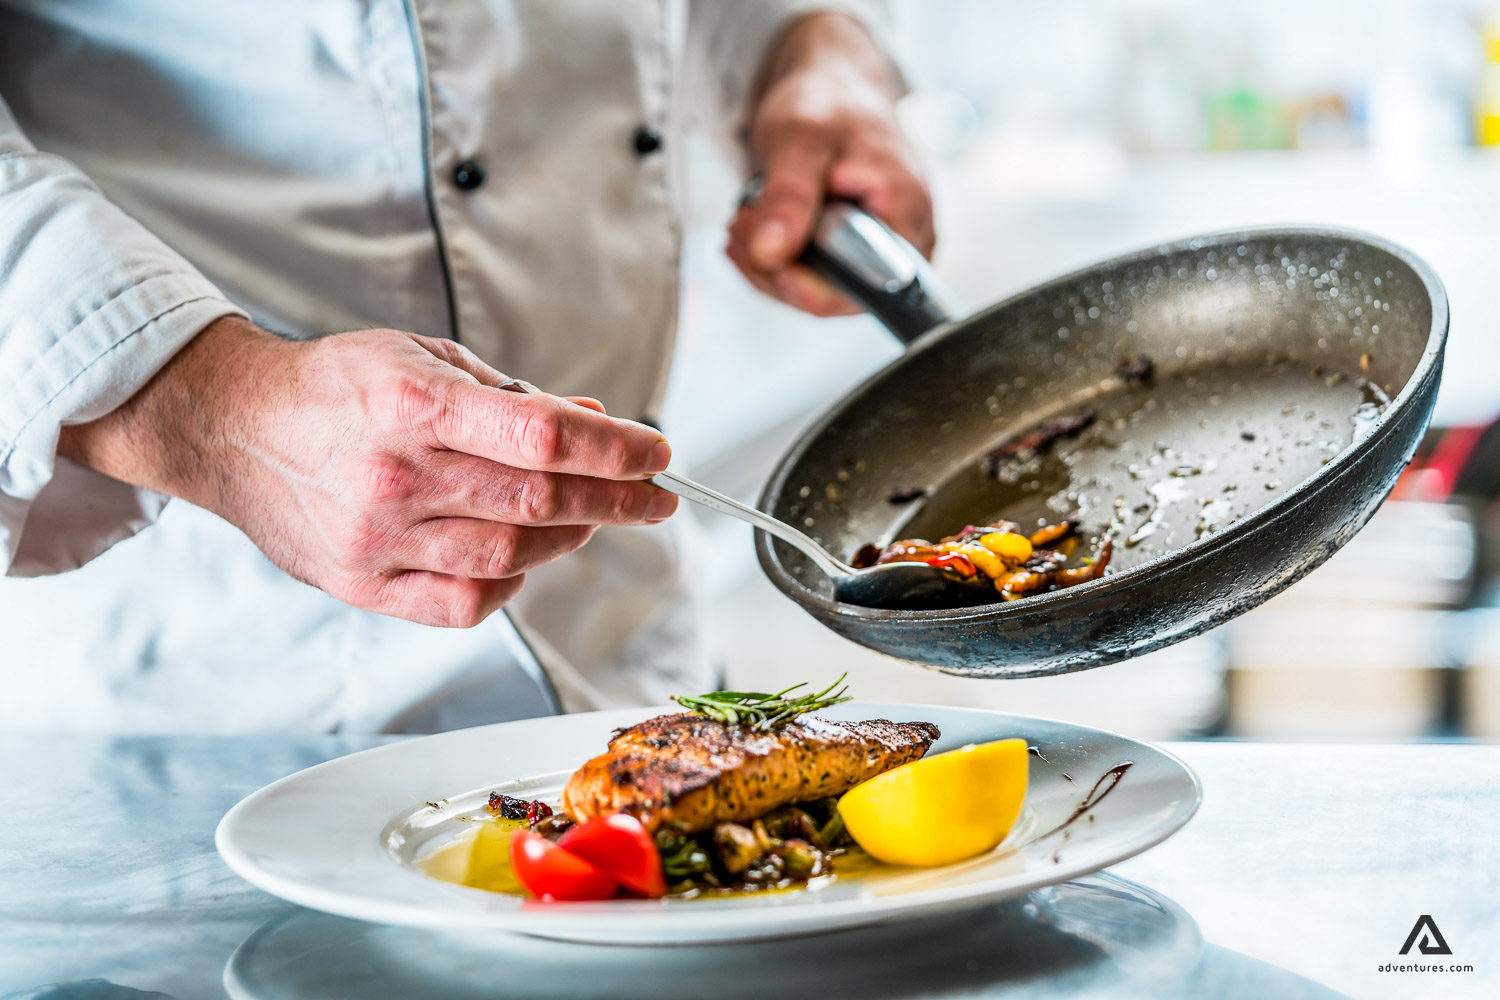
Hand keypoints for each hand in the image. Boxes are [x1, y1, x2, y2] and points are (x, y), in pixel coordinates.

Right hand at [58, 317, 676, 626]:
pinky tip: (525, 557)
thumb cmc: (335, 387)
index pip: (543, 433)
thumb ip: (512, 393)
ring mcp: (378, 538)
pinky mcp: (364, 585)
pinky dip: (512, 582)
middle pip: (538, 501)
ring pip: (511, 557)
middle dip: (616, 499)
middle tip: (657, 496)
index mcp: (412, 402)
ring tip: (592, 516)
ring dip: (571, 538)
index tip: (657, 454)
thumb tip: (595, 417)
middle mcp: (395, 474)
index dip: (615, 447)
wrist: (234, 429)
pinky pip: (465, 601)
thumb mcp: (423, 357)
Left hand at [726, 13, 934, 316]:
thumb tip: (770, 254)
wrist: (832, 90)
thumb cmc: (830, 103)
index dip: (801, 282)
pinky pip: (808, 278)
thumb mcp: (801, 138)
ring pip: (812, 292)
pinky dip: (772, 259)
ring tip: (744, 216)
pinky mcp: (853, 257)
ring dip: (765, 264)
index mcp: (907, 219)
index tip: (758, 246)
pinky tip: (756, 227)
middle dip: (774, 268)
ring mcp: (878, 255)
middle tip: (740, 222)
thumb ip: (789, 197)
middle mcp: (903, 247)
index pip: (859, 290)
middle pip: (832, 297)